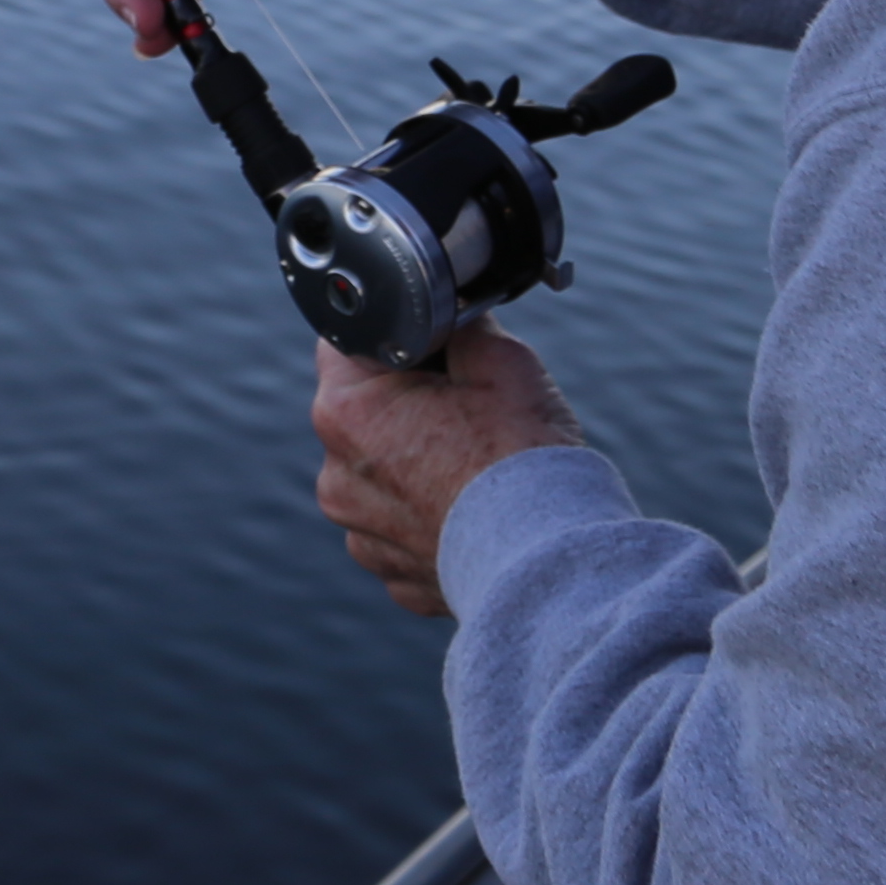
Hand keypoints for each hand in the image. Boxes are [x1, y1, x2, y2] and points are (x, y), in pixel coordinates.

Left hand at [310, 331, 585, 618]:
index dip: (394, 337)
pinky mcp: (392, 574)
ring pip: (384, 478)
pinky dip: (432, 519)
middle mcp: (336, 476)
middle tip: (468, 410)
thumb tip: (452, 310)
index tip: (434, 347)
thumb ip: (459, 325)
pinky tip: (473, 513)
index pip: (348, 345)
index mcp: (345, 413)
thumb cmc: (520, 457)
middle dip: (408, 405)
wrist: (549, 558)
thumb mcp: (499, 358)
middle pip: (366, 415)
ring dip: (416, 466)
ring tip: (474, 468)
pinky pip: (404, 530)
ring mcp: (361, 532)